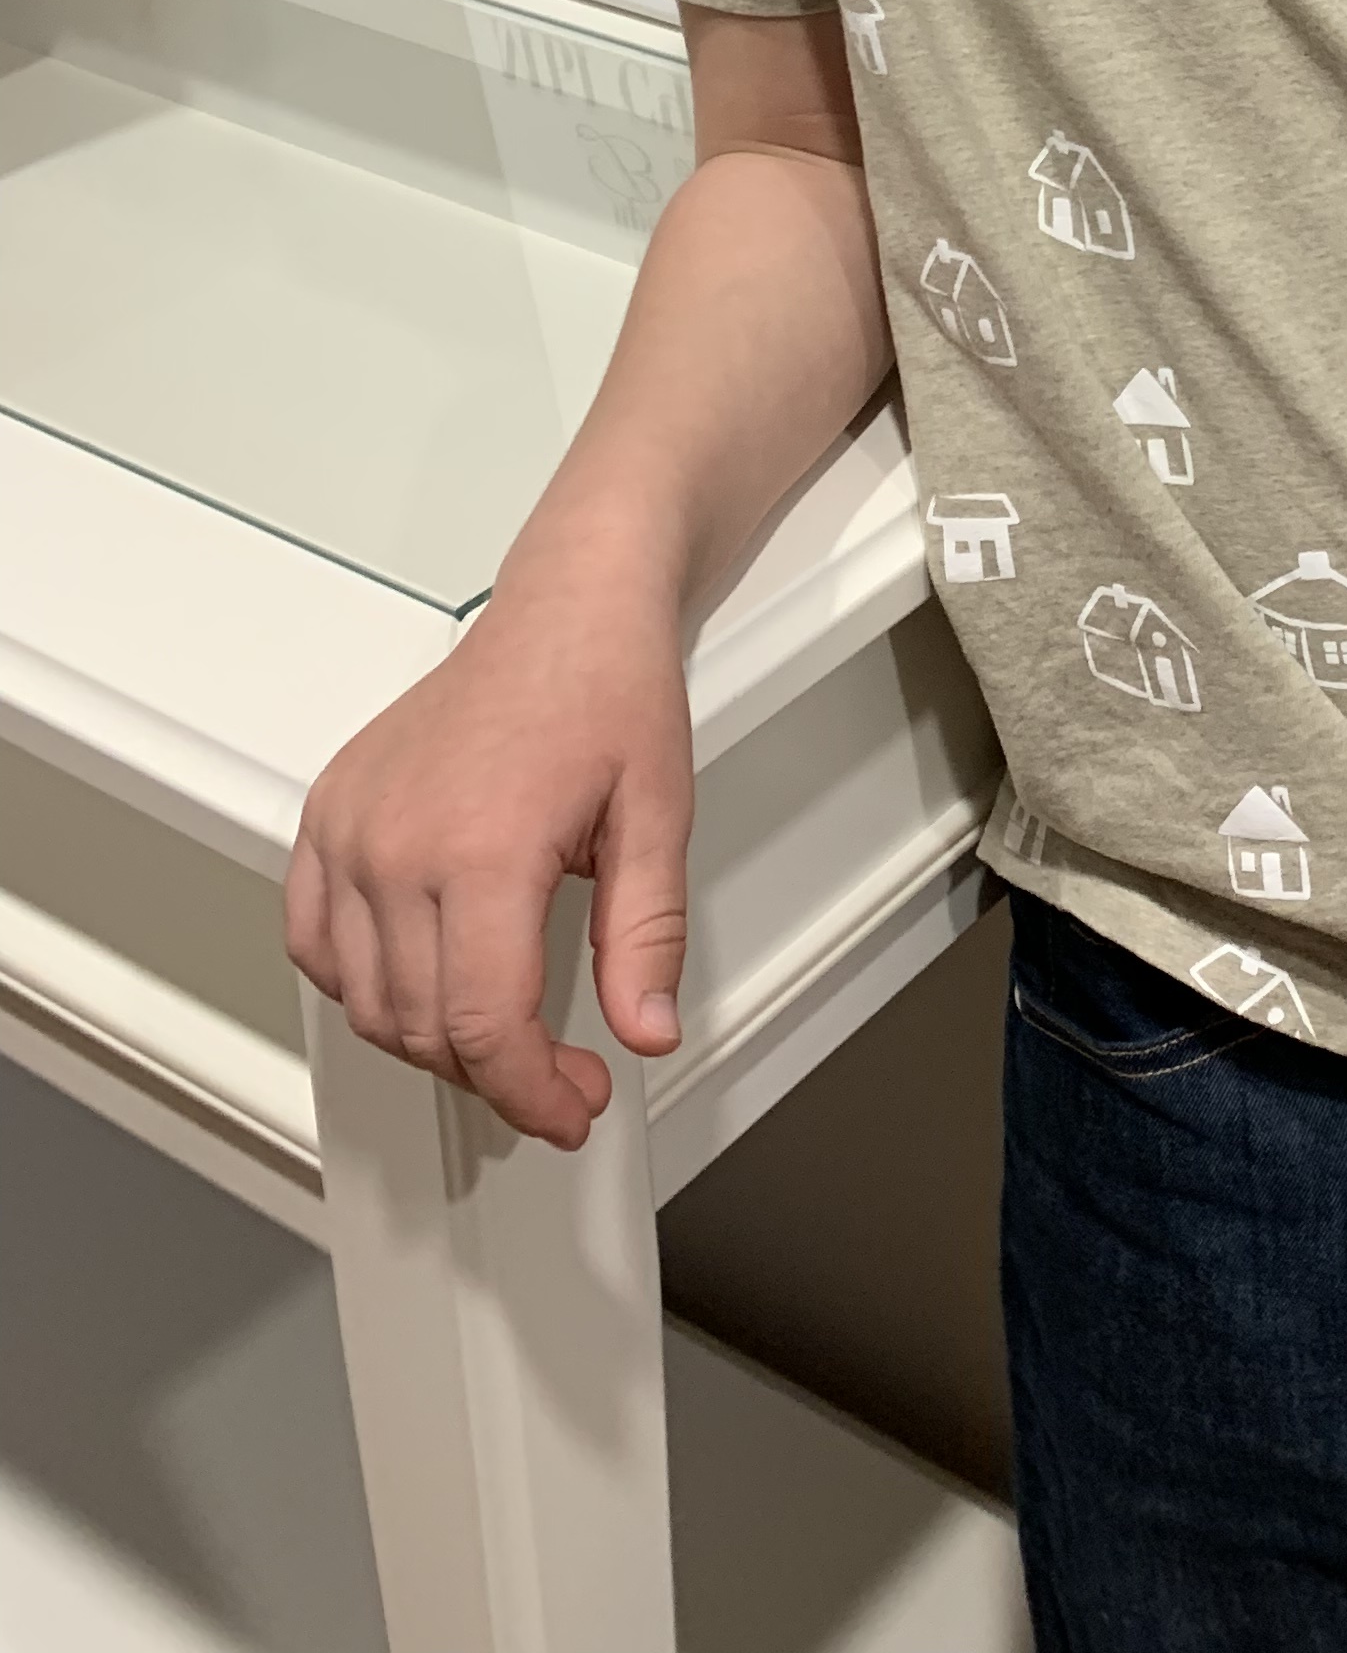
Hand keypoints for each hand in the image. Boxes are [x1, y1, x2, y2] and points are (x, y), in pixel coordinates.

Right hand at [283, 561, 693, 1150]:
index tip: (570, 1108)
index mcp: (482, 847)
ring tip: (501, 1030)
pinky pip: (314, 941)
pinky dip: (358, 984)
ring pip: (364, 999)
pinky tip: (419, 982)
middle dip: (495, 1075)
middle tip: (561, 1075)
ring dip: (429, 1039)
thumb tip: (645, 1031)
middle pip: (421, 1026)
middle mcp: (396, 842)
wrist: (567, 610)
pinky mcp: (327, 814)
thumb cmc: (608, 690)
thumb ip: (646, 937)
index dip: (530, 1092)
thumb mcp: (658, 816)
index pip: (483, 1025)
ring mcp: (350, 828)